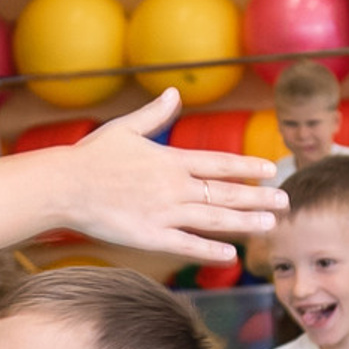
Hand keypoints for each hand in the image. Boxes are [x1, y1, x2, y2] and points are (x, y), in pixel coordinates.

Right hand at [65, 93, 282, 260]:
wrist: (65, 186)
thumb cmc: (92, 156)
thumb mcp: (125, 129)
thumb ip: (154, 114)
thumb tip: (174, 94)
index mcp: (171, 160)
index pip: (219, 163)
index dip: (248, 167)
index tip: (270, 170)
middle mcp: (173, 186)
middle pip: (224, 192)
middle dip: (257, 197)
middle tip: (284, 202)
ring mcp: (163, 212)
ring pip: (213, 218)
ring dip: (244, 222)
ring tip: (269, 225)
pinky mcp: (149, 236)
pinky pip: (186, 244)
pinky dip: (209, 250)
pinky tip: (231, 254)